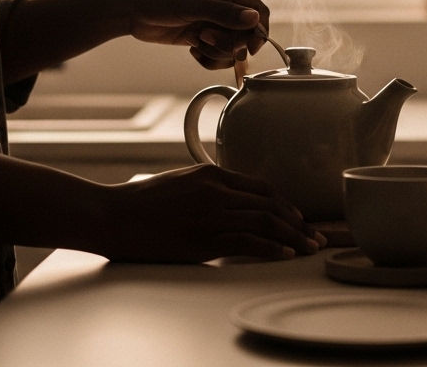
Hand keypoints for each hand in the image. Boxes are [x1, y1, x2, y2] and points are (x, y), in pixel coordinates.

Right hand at [90, 165, 324, 262]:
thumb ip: (207, 187)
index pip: (261, 188)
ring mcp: (210, 215)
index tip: (299, 217)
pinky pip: (247, 243)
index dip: (285, 204)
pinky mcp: (202, 240)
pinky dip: (271, 249)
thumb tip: (230, 200)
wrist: (111, 215)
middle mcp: (215, 190)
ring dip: (293, 237)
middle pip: (270, 205)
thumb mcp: (179, 181)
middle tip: (315, 236)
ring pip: (265, 223)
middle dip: (298, 222)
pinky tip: (285, 254)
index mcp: (210, 173)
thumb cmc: (140, 202)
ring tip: (308, 247)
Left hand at [122, 0, 269, 69]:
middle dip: (230, 42)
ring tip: (196, 40)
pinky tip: (193, 49)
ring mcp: (215, 21)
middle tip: (207, 39)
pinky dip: (209, 58)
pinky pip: (219, 55)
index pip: (258, 11)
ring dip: (217, 51)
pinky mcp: (205, 36)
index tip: (246, 47)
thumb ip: (225, 14)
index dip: (257, 32)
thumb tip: (255, 19)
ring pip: (233, 47)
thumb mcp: (192, 5)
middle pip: (247, 34)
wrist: (131, 9)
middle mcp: (226, 3)